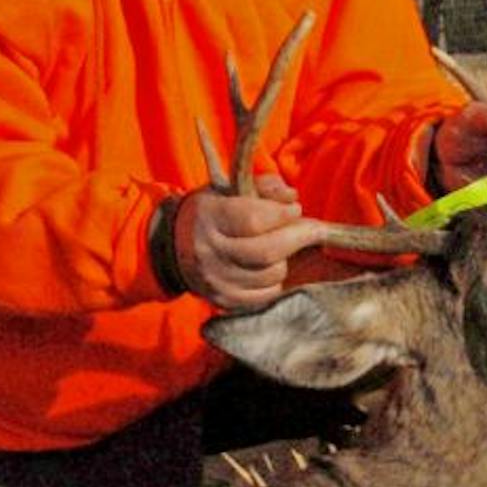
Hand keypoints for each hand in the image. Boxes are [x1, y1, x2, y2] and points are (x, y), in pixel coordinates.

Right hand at [175, 173, 318, 310]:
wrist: (172, 247)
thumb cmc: (212, 213)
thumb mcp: (230, 190)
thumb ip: (264, 187)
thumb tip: (291, 196)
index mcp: (209, 217)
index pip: (253, 220)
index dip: (281, 215)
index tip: (295, 209)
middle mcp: (209, 251)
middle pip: (266, 252)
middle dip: (298, 238)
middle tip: (313, 229)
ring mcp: (215, 280)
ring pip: (271, 275)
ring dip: (285, 260)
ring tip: (280, 248)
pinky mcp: (223, 300)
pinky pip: (265, 295)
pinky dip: (275, 282)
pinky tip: (268, 267)